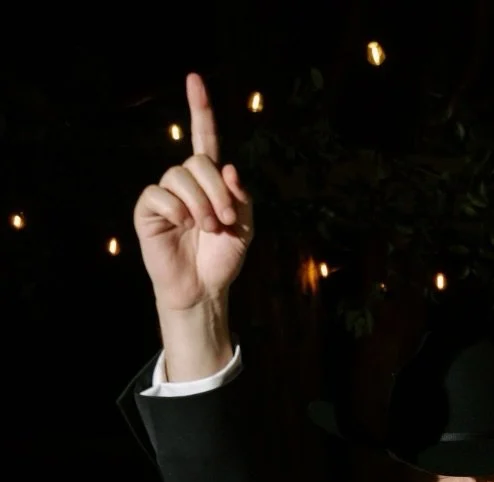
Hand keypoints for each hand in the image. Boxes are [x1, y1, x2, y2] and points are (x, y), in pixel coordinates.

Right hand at [133, 73, 253, 312]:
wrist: (204, 288)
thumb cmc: (222, 258)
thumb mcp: (245, 228)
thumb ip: (241, 197)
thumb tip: (228, 168)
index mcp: (209, 181)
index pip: (204, 138)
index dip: (200, 109)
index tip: (194, 80)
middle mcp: (185, 181)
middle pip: (197, 160)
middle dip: (217, 191)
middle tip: (225, 221)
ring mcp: (165, 194)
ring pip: (178, 175)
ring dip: (200, 204)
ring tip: (207, 228)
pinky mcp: (147, 210)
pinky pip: (158, 194)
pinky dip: (176, 210)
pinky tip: (182, 226)